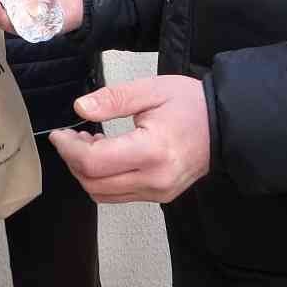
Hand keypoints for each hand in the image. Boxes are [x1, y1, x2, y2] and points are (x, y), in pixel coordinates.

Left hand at [47, 76, 210, 203]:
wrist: (226, 126)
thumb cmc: (190, 104)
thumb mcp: (151, 90)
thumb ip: (113, 99)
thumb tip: (79, 108)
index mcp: (153, 151)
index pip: (94, 162)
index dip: (69, 148)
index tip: (60, 133)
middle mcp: (155, 179)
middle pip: (93, 183)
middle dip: (73, 160)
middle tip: (70, 136)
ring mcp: (159, 192)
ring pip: (103, 194)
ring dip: (85, 172)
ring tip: (88, 143)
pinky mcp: (160, 196)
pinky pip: (119, 195)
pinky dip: (103, 179)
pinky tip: (106, 154)